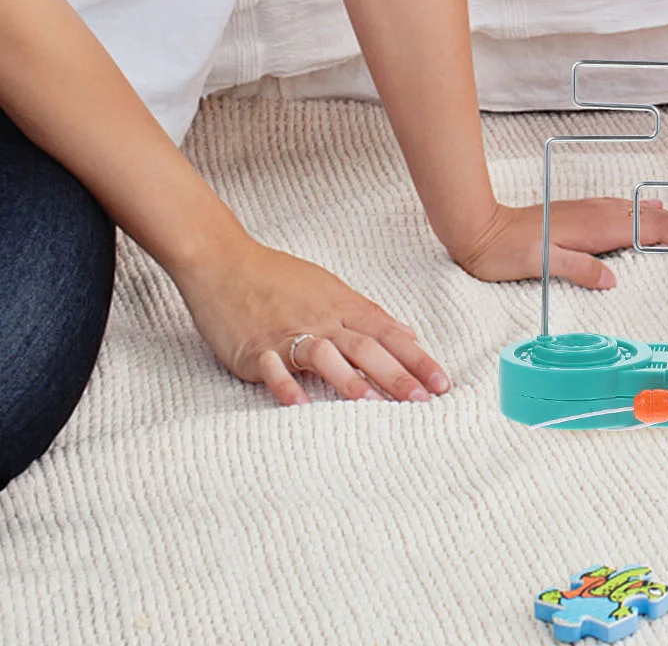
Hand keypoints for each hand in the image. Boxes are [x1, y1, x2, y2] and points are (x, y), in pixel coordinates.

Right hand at [171, 236, 447, 407]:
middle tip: (423, 401)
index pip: (388, 334)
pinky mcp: (255, 347)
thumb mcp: (331, 289)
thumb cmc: (279, 278)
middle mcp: (322, 319)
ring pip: (325, 355)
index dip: (416, 358)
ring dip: (348, 380)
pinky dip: (286, 385)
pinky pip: (272, 367)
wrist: (225, 262)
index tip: (442, 383)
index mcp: (343, 305)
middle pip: (365, 346)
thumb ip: (368, 314)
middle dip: (396, 374)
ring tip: (372, 405)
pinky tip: (300, 405)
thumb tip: (408, 333)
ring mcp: (288, 333)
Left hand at [447, 198, 667, 288]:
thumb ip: (579, 269)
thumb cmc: (508, 251)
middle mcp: (601, 215)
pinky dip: (651, 214)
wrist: (481, 229)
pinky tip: (656, 211)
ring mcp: (593, 212)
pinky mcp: (584, 215)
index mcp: (598, 228)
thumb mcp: (541, 264)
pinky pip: (630, 211)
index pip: (654, 232)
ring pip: (647, 214)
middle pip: (659, 219)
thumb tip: (611, 278)